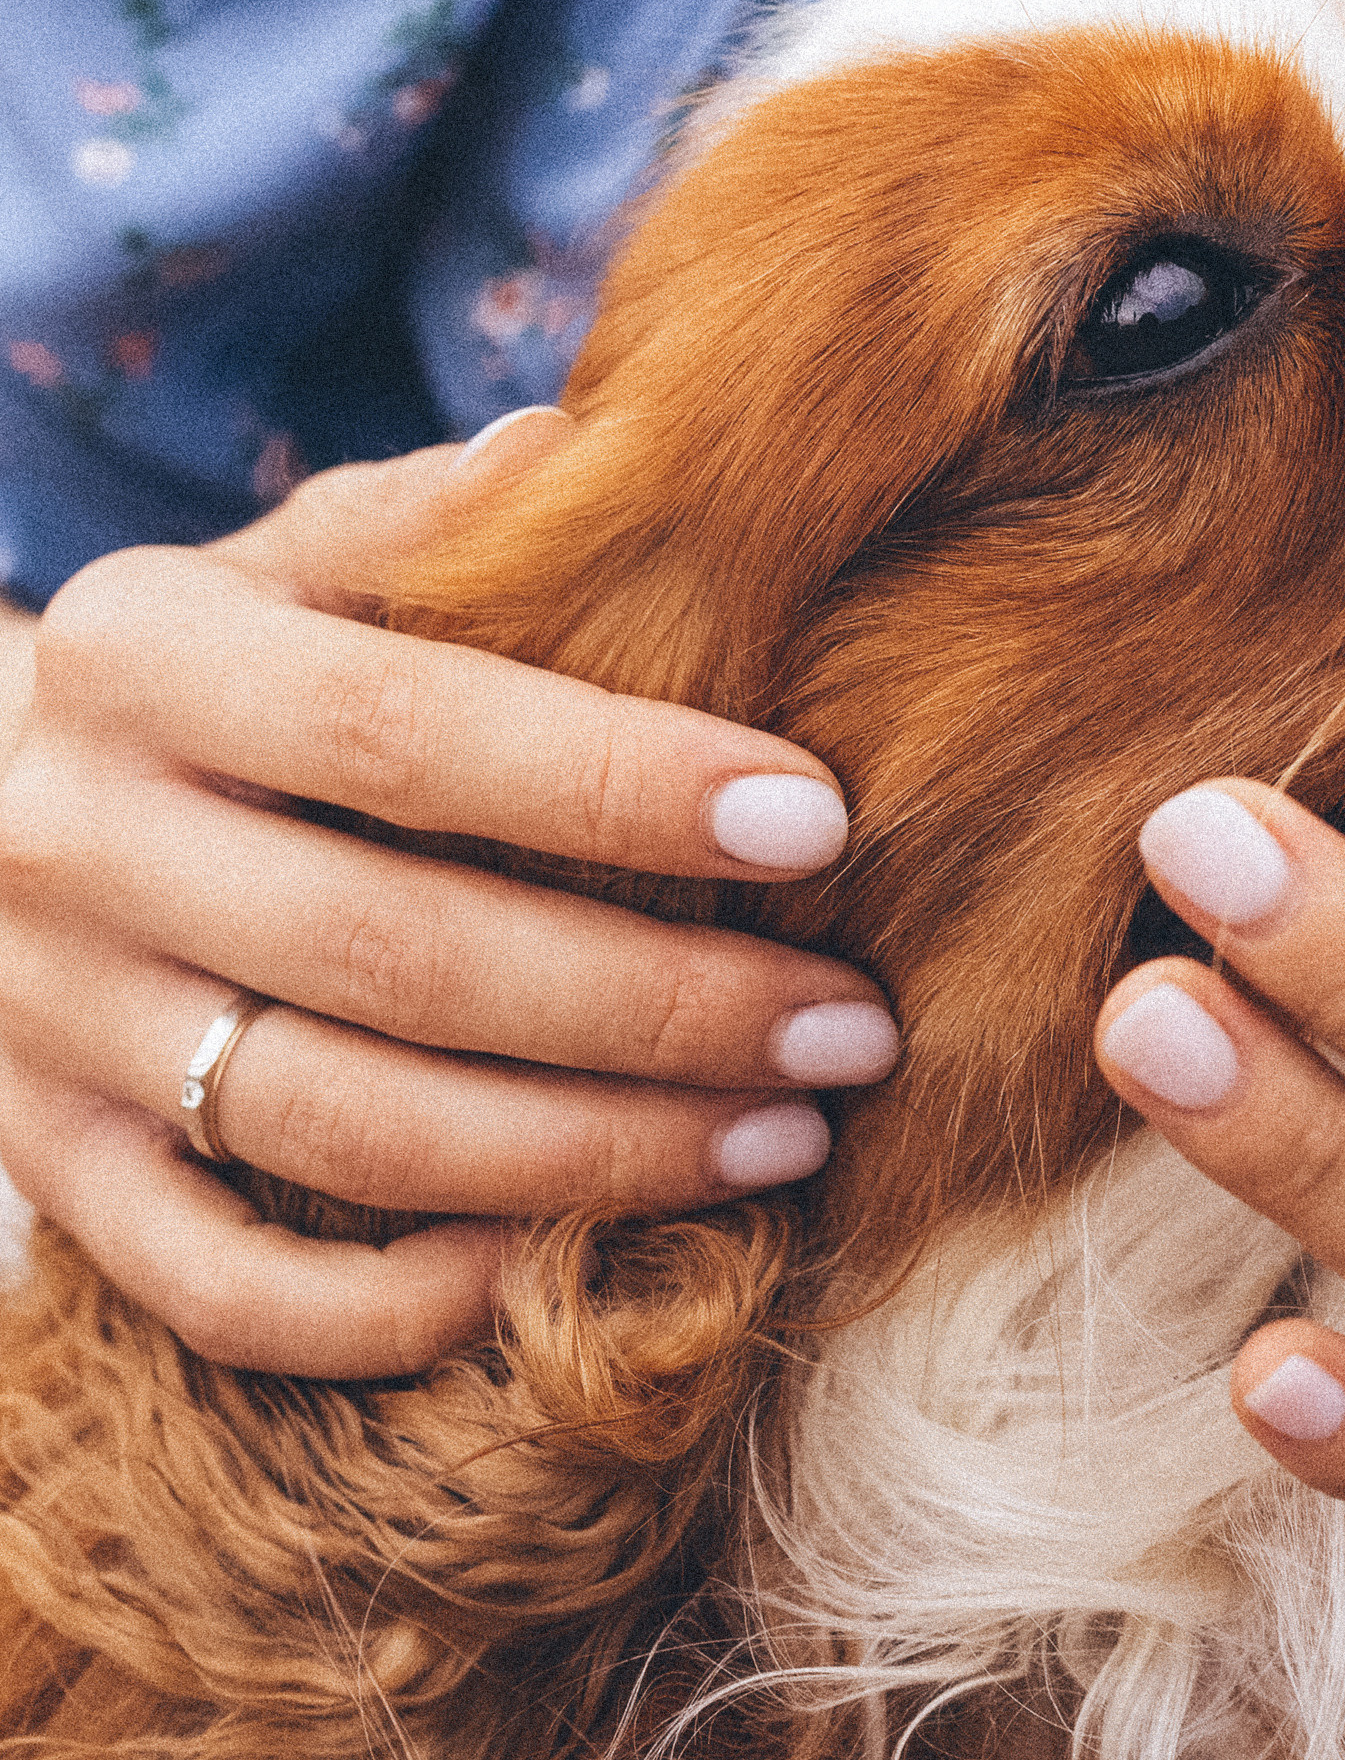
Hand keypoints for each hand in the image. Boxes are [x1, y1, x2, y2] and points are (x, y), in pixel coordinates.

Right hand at [0, 414, 896, 1376]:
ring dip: (591, 1158)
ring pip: (345, 1132)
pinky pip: (222, 1286)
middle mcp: (75, 841)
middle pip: (400, 955)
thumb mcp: (283, 562)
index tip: (817, 823)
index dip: (621, 788)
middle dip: (658, 1007)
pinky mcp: (49, 1166)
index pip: (407, 730)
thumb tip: (587, 455)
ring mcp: (50, 1025)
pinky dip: (398, 1304)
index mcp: (145, 657)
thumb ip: (424, 525)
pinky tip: (561, 1267)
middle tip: (850, 1029)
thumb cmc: (218, 674)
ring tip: (783, 1139)